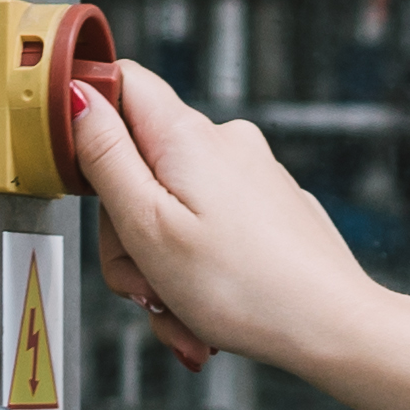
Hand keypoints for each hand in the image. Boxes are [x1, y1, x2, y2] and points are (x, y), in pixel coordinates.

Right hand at [60, 56, 409, 409]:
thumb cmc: (244, 287)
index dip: (89, 117)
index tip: (81, 171)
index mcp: (186, 137)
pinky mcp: (270, 208)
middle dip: (128, 232)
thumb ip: (105, 157)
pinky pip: (211, 231)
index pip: (122, 82)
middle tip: (141, 280)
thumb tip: (78, 97)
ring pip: (173, 210)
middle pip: (140, 167)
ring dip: (162, 266)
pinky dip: (199, 271)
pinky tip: (207, 310)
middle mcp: (225, 143)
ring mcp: (252, 176)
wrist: (331, 326)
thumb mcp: (148, 225)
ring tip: (179, 307)